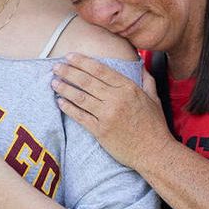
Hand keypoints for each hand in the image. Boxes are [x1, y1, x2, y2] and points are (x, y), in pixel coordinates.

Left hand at [51, 54, 171, 169]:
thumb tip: (141, 65)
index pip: (101, 70)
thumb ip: (147, 80)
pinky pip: (80, 116)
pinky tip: (60, 102)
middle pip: (87, 81)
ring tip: (54, 82)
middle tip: (56, 67)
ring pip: (80, 97)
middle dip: (69, 72)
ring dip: (65, 88)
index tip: (70, 56)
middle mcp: (117, 99)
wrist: (154, 152)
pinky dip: (68, 108)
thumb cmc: (155, 126)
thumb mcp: (155, 99)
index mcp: (129, 88)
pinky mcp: (100, 131)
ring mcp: (107, 115)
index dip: (83, 62)